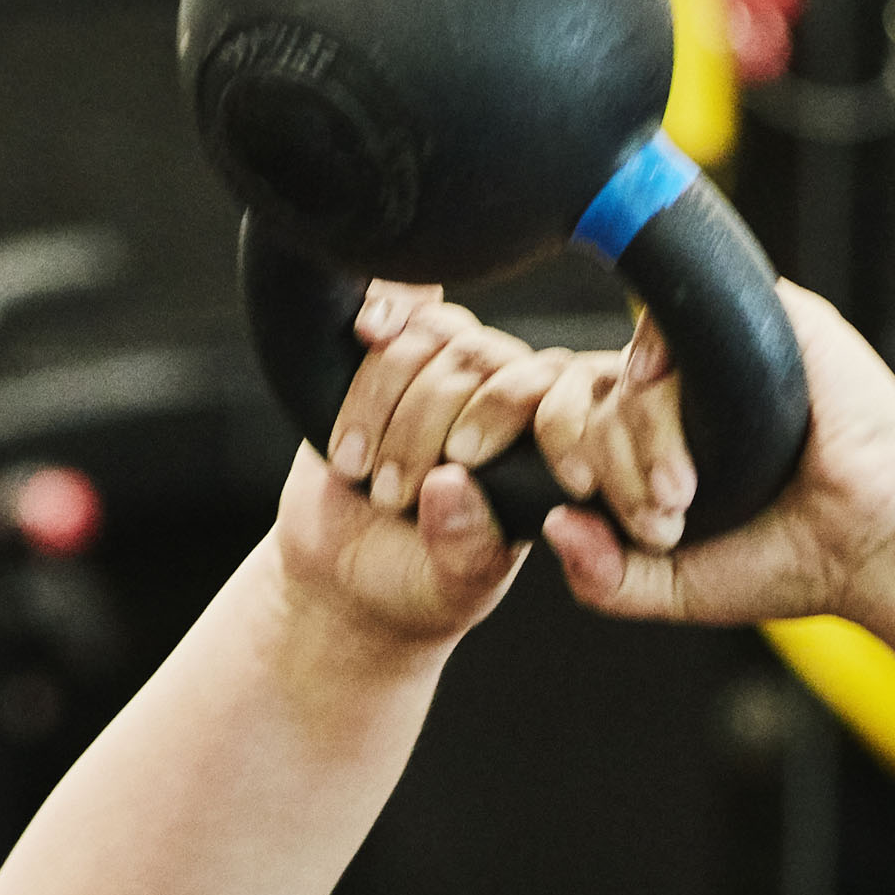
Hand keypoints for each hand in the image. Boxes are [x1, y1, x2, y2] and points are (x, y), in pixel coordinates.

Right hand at [274, 286, 569, 646]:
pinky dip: (381, 311)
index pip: (549, 391)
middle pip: (479, 360)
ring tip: (357, 471)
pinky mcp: (397, 352)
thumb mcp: (451, 587)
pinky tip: (363, 332)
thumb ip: (465, 548)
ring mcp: (452, 368)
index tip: (461, 464)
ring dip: (382, 400)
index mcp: (550, 446)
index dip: (502, 412)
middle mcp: (510, 395)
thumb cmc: (420, 583)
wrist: (344, 576)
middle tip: (391, 495)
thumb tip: (448, 485)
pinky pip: (398, 307)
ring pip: (431, 335)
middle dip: (424, 426)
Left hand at [534, 286, 894, 638]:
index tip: (601, 511)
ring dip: (639, 434)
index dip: (567, 455)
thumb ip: (605, 577)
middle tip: (661, 515)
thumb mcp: (677, 586)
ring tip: (683, 494)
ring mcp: (731, 346)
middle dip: (606, 457)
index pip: (576, 415)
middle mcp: (690, 381)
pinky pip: (687, 309)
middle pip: (593, 387)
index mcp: (661, 429)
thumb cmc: (793, 564)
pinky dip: (662, 355)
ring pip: (633, 361)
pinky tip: (681, 408)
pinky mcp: (778, 317)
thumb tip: (551, 525)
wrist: (885, 547)